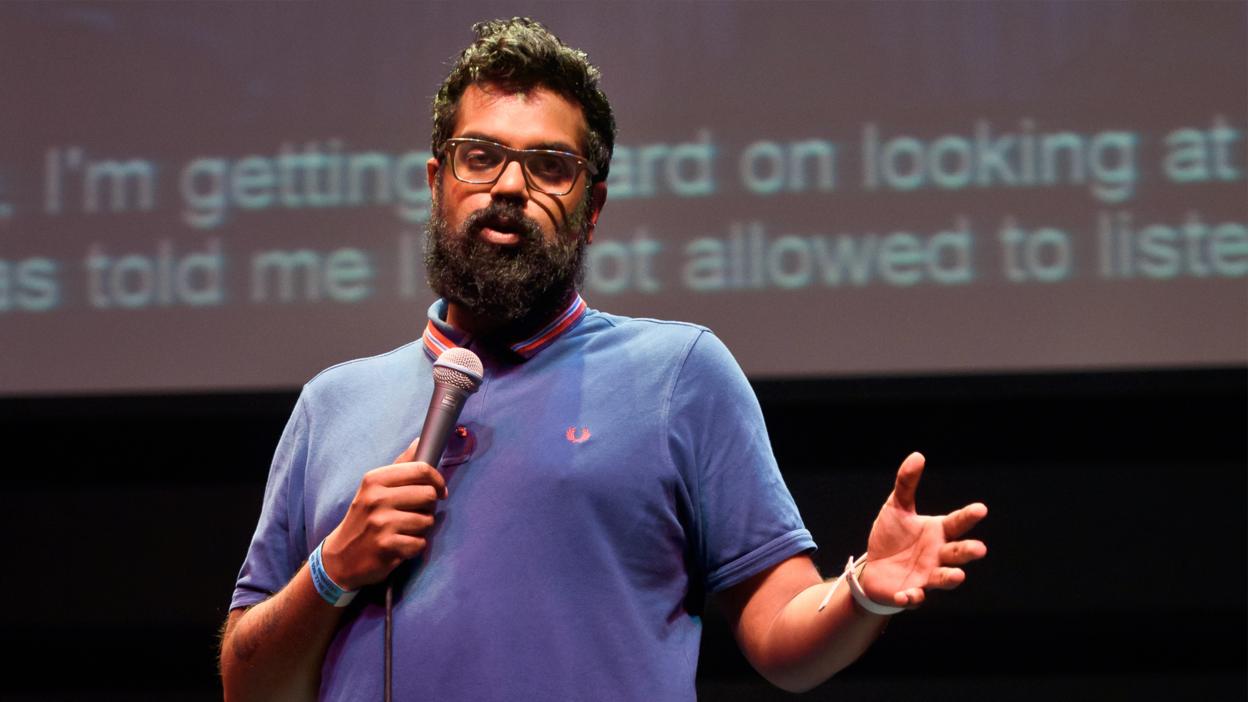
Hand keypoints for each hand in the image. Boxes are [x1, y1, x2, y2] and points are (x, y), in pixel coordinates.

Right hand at [319, 438, 446, 590]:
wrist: (341, 557)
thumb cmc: (364, 518)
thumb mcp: (375, 487)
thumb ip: (401, 465)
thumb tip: (421, 441)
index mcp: (374, 479)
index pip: (421, 469)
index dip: (437, 480)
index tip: (438, 490)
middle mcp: (376, 498)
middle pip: (429, 495)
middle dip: (428, 507)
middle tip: (415, 514)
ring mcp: (381, 523)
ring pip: (427, 520)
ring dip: (421, 529)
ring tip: (404, 530)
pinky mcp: (386, 546)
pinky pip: (420, 543)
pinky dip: (414, 547)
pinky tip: (400, 546)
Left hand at [860, 452, 986, 608]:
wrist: (873, 570)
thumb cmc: (892, 537)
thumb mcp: (895, 508)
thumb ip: (907, 484)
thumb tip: (918, 455)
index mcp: (938, 532)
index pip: (957, 523)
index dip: (969, 516)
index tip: (981, 509)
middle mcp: (938, 555)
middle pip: (958, 553)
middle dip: (968, 551)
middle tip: (979, 549)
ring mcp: (927, 576)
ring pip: (945, 578)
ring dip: (951, 578)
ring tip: (958, 575)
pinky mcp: (911, 593)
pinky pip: (916, 597)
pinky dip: (913, 597)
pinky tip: (906, 594)